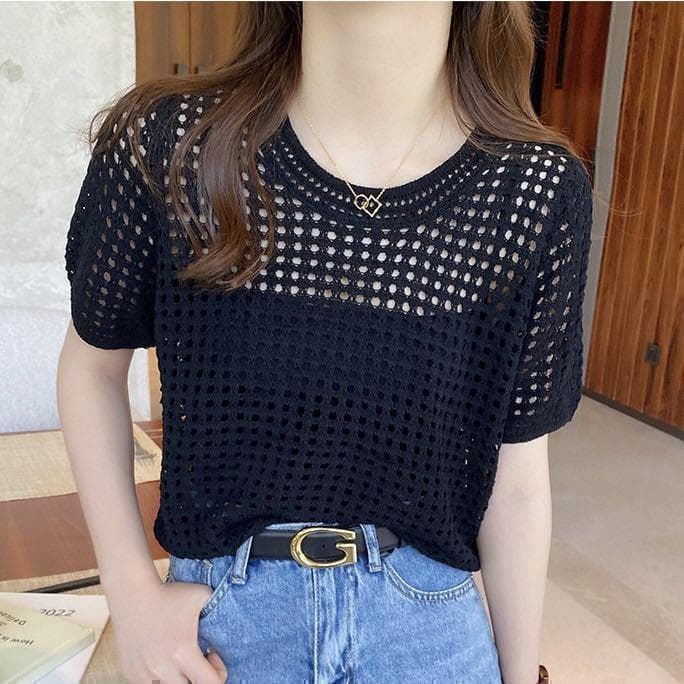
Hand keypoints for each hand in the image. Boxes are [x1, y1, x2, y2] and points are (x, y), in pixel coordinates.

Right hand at [107, 577, 227, 682]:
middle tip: (197, 658)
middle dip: (198, 677)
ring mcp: (144, 673)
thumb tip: (230, 616)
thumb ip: (219, 606)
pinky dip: (159, 678)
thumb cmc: (168, 594)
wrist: (133, 594)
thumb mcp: (202, 594)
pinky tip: (162, 660)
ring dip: (178, 679)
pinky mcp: (131, 673)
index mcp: (183, 652)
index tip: (212, 654)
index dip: (219, 673)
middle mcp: (163, 668)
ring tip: (178, 660)